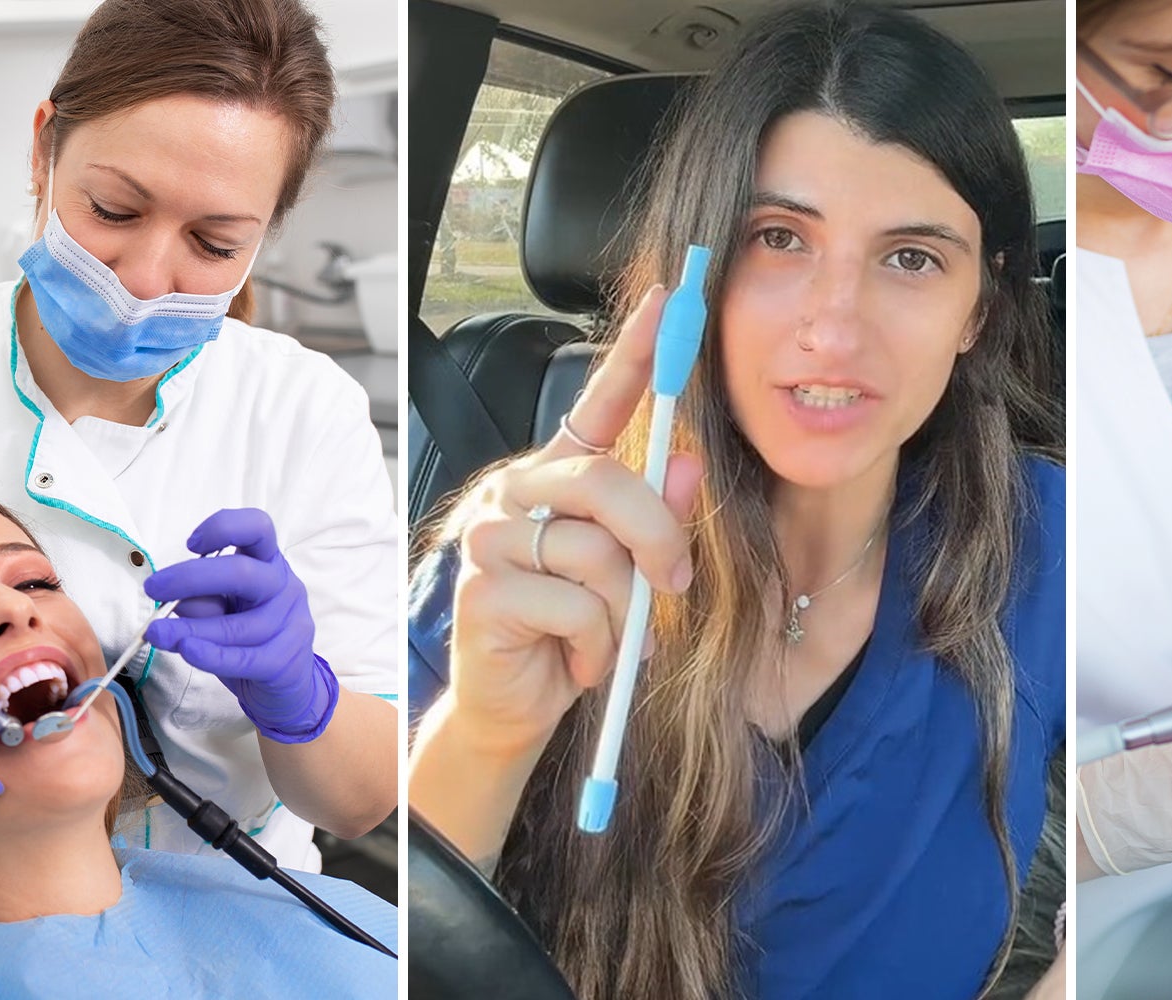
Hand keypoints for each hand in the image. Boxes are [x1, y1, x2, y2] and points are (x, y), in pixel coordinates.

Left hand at [142, 508, 338, 743]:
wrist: (286, 683)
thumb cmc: (249, 636)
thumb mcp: (224, 609)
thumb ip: (204, 600)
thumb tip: (172, 602)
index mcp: (269, 563)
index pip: (258, 528)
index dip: (224, 527)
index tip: (191, 544)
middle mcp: (284, 587)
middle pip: (242, 573)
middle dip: (191, 579)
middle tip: (153, 589)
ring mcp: (291, 623)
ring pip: (236, 625)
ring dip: (189, 628)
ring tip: (156, 633)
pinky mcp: (285, 660)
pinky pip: (242, 658)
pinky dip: (210, 655)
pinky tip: (187, 650)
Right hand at [442, 284, 703, 756]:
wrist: (519, 705)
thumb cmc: (576, 632)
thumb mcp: (632, 575)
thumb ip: (659, 521)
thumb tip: (689, 465)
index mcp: (556, 477)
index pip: (598, 402)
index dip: (633, 353)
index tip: (666, 302)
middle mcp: (516, 491)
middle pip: (609, 484)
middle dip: (658, 539)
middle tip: (675, 585)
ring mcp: (492, 537)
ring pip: (598, 555)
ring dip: (626, 614)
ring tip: (611, 640)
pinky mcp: (483, 591)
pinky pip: (575, 608)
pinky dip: (597, 646)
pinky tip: (578, 661)